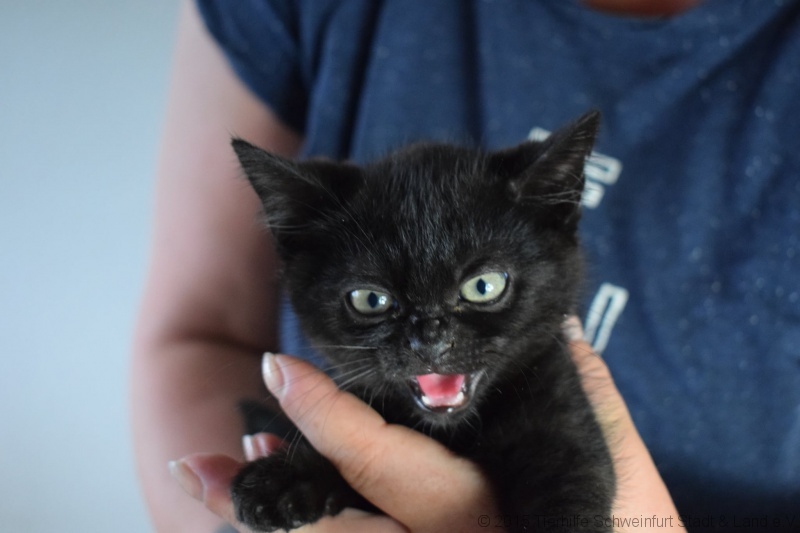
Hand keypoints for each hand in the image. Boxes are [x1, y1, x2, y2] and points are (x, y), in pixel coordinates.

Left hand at [172, 319, 684, 531]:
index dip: (321, 412)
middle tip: (193, 461)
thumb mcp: (617, 473)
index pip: (378, 457)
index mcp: (474, 511)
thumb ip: (588, 400)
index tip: (278, 368)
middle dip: (257, 498)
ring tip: (210, 488)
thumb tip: (567, 330)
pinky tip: (274, 518)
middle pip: (326, 528)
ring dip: (268, 524)